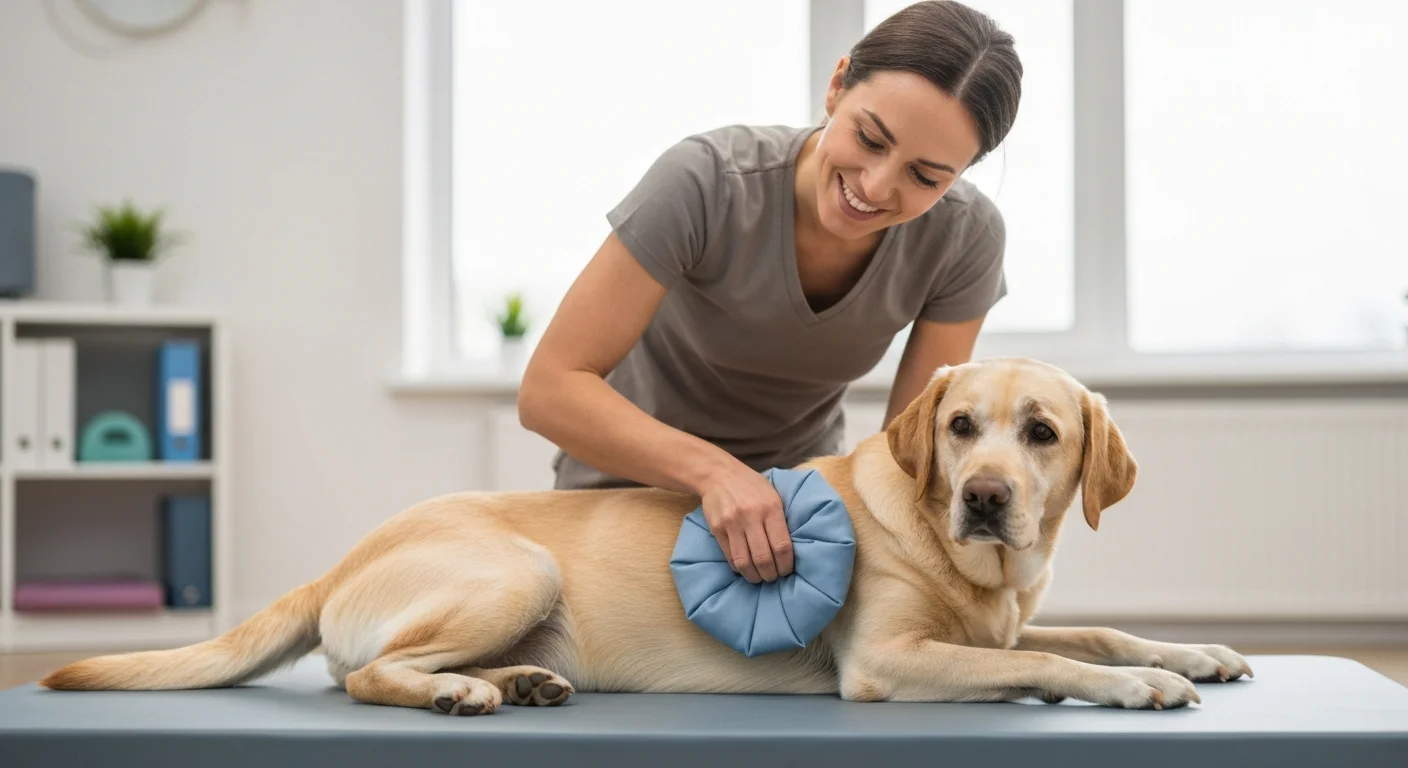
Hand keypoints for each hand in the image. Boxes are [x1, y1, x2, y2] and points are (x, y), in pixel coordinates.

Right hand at [699, 462, 793, 583]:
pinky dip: (739, 567)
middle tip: (773, 577)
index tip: (787, 571)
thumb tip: (792, 550)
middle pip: (763, 558)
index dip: (785, 565)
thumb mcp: (773, 495)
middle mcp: (751, 516)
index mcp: (771, 507)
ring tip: (759, 578)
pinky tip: (744, 567)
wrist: (719, 474)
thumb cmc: (752, 486)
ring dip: (754, 576)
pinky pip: (730, 556)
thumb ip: (781, 519)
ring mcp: (732, 523)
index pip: (782, 546)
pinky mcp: (717, 529)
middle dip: (770, 574)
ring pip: (744, 561)